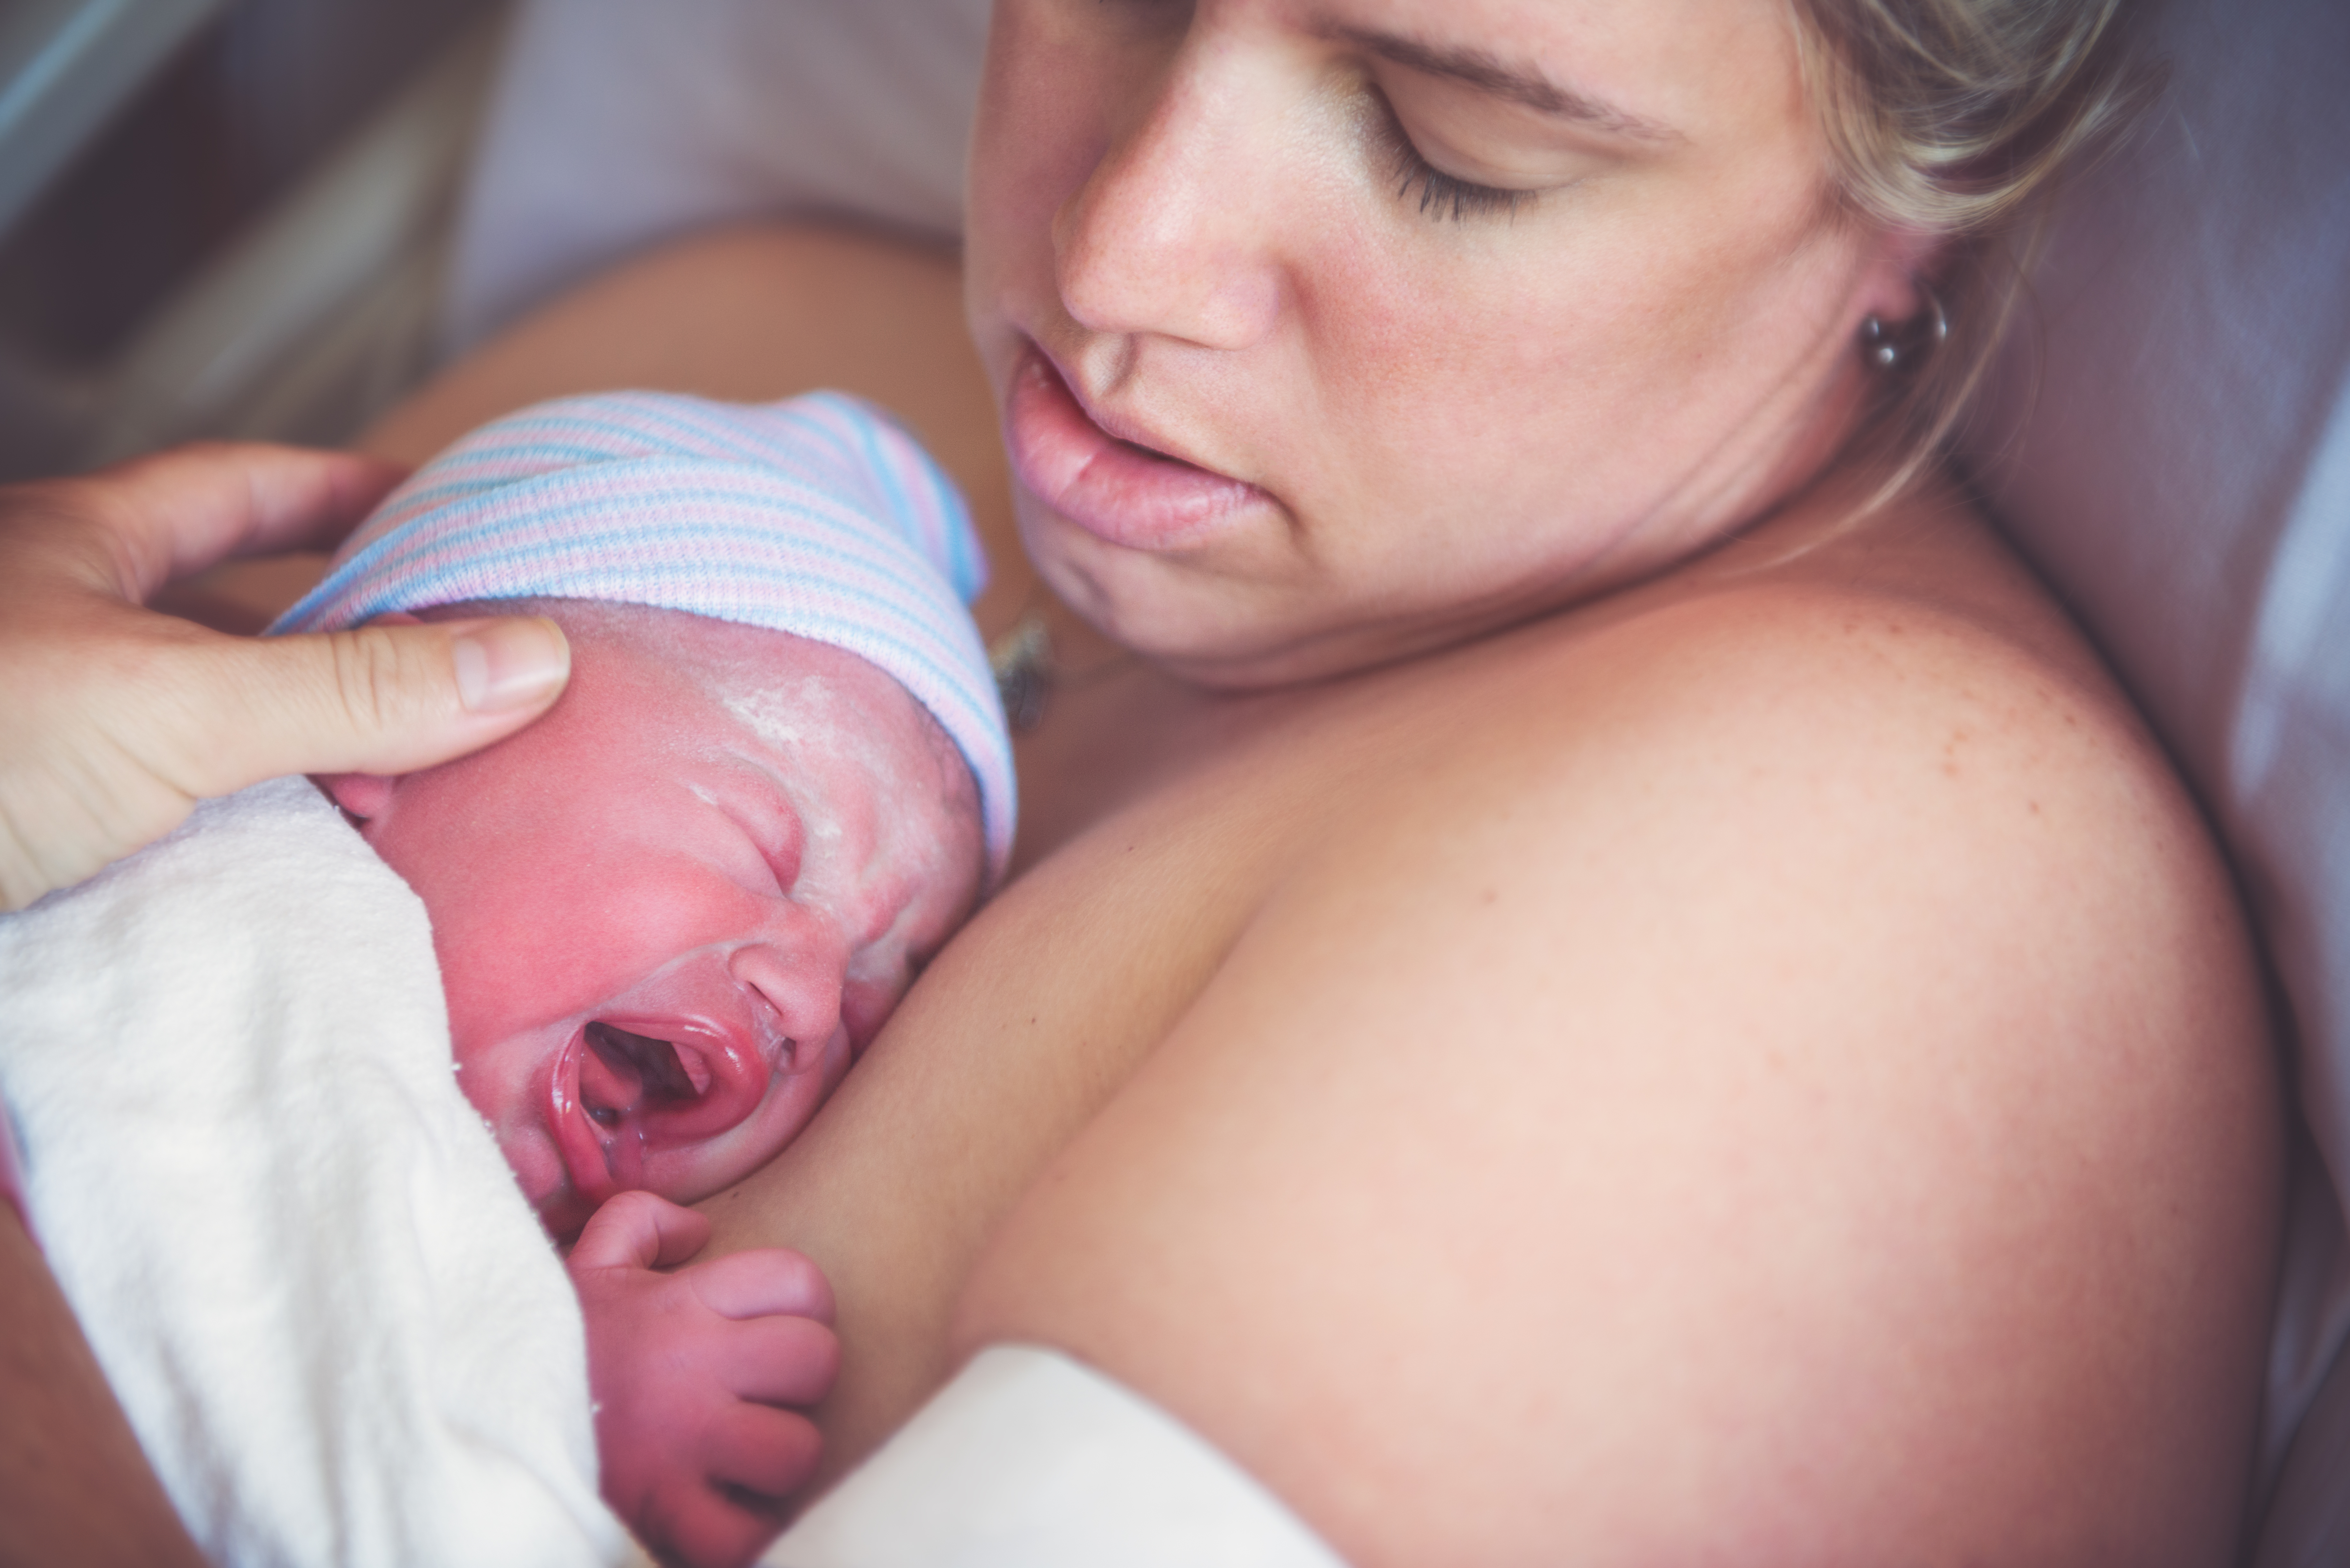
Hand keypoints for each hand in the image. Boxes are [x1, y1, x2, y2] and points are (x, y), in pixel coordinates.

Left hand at [0, 441, 570, 909]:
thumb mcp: (168, 702)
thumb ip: (351, 687)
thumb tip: (532, 657)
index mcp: (76, 555)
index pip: (240, 489)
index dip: (343, 488)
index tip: (439, 502)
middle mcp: (56, 639)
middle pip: (235, 623)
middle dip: (354, 646)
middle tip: (474, 680)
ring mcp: (42, 747)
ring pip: (206, 739)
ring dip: (307, 764)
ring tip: (427, 798)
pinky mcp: (35, 850)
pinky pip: (173, 836)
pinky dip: (251, 851)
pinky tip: (314, 883)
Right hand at [567, 1191, 837, 1567]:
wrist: (467, 1415)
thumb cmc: (545, 1343)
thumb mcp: (588, 1264)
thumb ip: (644, 1222)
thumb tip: (700, 1232)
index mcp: (681, 1303)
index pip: (800, 1282)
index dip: (800, 1306)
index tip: (768, 1329)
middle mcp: (691, 1367)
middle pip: (816, 1361)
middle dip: (798, 1381)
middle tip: (760, 1394)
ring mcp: (681, 1443)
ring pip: (797, 1449)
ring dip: (778, 1460)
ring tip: (741, 1457)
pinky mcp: (664, 1512)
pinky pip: (747, 1533)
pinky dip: (746, 1532)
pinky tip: (723, 1511)